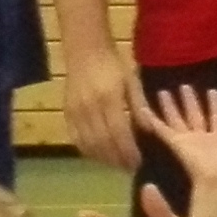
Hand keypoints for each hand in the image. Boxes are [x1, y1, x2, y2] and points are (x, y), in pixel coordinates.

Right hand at [62, 48, 139, 173]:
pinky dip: (86, 150)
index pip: (119, 133)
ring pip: (88, 143)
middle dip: (117, 159)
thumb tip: (149, 131)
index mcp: (109, 99)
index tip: (137, 162)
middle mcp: (90, 108)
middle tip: (129, 168)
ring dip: (102, 158)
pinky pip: (75, 137)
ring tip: (115, 164)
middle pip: (103, 143)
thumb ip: (139, 106)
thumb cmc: (113, 63)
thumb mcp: (131, 80)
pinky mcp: (66, 112)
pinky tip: (97, 155)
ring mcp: (76, 111)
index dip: (128, 151)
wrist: (84, 49)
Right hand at [135, 83, 216, 211]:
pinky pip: (162, 130)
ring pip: (178, 119)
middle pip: (195, 116)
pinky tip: (144, 109)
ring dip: (171, 106)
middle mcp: (203, 139)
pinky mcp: (177, 144)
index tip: (213, 91)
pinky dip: (152, 120)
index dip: (216, 105)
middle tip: (185, 86)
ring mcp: (188, 142)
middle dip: (190, 102)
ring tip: (164, 91)